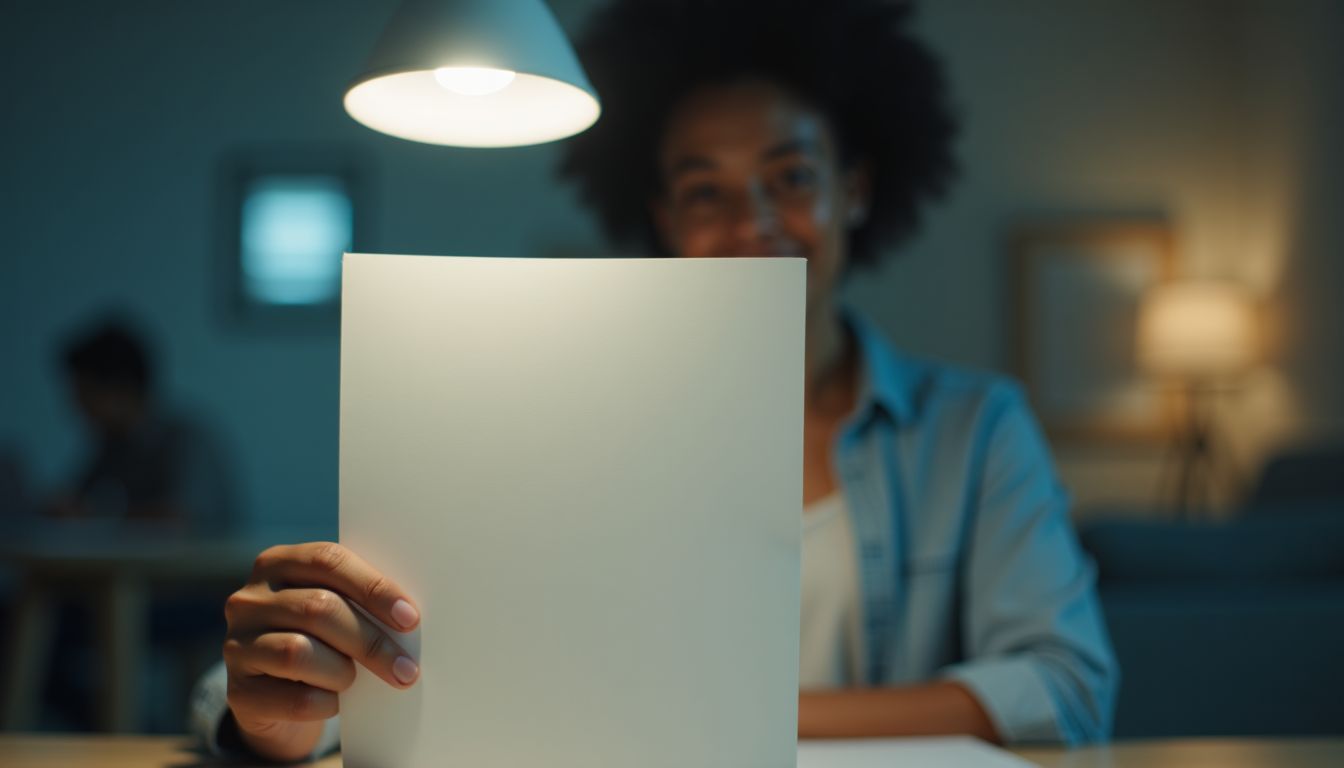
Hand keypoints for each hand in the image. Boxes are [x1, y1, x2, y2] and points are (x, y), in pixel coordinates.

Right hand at [223, 542, 420, 760]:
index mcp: (278, 563)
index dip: (373, 588)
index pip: (329, 561)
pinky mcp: (237, 691)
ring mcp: (237, 644)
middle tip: (406, 669)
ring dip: (343, 672)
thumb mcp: (334, 609)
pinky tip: (334, 702)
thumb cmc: (320, 640)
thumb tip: (409, 618)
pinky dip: (326, 703)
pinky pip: (294, 698)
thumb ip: (359, 601)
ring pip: (299, 652)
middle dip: (371, 641)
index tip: (409, 618)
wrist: (276, 696)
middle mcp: (249, 599)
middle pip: (319, 608)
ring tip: (356, 681)